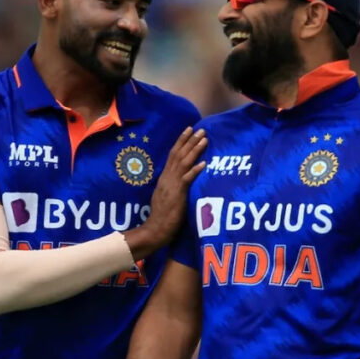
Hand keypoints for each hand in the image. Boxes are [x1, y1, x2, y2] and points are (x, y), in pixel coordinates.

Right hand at [125, 127, 206, 258]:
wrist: (155, 229)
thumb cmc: (162, 216)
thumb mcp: (166, 196)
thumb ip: (172, 186)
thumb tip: (180, 179)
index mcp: (165, 178)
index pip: (173, 155)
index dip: (181, 142)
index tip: (189, 130)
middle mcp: (167, 178)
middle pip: (179, 154)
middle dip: (190, 141)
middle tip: (200, 129)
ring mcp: (172, 185)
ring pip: (184, 163)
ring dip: (194, 150)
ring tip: (204, 139)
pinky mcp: (177, 194)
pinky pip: (187, 180)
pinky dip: (195, 170)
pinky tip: (204, 164)